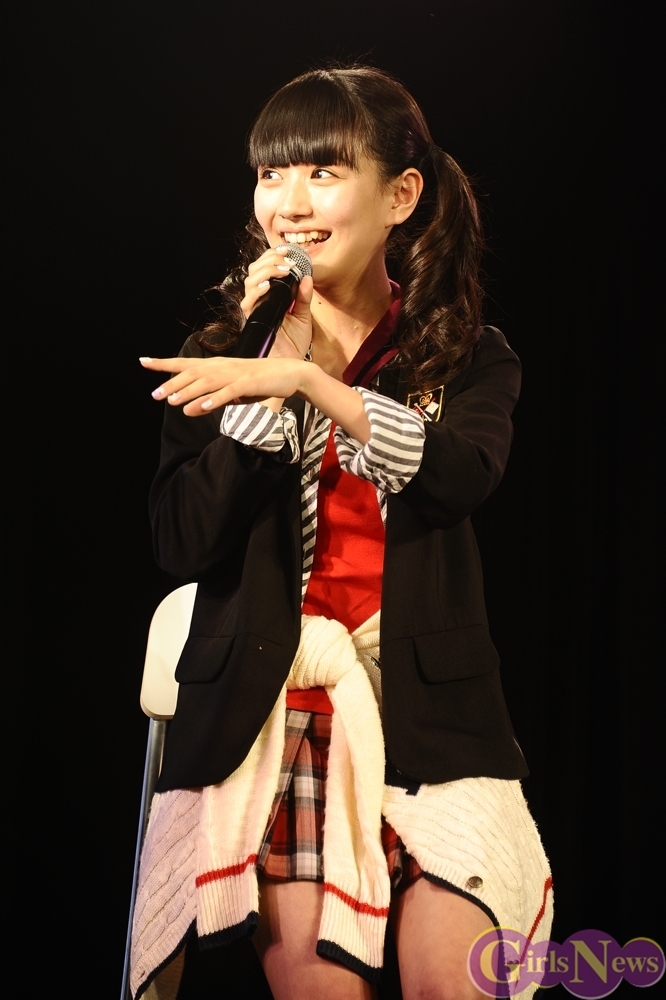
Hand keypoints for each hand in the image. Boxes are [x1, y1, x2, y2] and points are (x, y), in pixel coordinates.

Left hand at [141, 355, 310, 415]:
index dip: (164, 362)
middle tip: (154, 395)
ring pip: (207, 382)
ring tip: (172, 402)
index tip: (143, 361)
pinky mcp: (249, 382)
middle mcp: (223, 366)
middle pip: (192, 374)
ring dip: (188, 391)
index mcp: (217, 366)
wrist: (290, 373)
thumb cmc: (260, 383)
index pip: (185, 363)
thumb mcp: (231, 394)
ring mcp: (236, 373)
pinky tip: (202, 406)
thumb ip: (209, 400)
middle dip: (172, 384)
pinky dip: (215, 398)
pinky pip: (229, 391)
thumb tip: (187, 409)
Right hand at [242, 245, 313, 360]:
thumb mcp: (304, 316)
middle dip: (270, 260)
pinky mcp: (253, 320)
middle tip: (287, 260)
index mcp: (271, 296)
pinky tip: (268, 285)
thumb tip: (307, 277)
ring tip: (283, 270)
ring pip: (249, 282)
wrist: (291, 364)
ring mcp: (255, 309)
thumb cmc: (295, 342)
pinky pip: (248, 302)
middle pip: (254, 270)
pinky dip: (257, 291)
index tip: (288, 250)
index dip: (273, 256)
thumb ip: (304, 297)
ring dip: (266, 271)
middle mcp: (260, 300)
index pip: (264, 269)